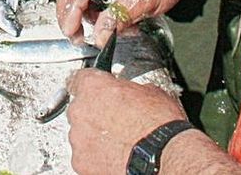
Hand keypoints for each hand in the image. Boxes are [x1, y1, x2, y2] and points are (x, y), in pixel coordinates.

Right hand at [56, 0, 192, 46]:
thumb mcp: (143, 1)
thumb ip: (118, 18)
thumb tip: (99, 36)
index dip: (71, 13)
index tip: (71, 32)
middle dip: (71, 16)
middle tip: (77, 37)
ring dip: (87, 17)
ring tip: (107, 31)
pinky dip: (97, 14)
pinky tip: (113, 23)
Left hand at [66, 70, 206, 174]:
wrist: (162, 157)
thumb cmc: (158, 126)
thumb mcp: (150, 92)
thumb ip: (129, 89)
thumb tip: (131, 92)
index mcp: (93, 87)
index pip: (81, 78)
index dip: (93, 84)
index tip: (99, 90)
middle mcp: (80, 111)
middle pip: (81, 108)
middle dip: (95, 112)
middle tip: (117, 119)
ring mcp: (78, 138)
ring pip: (81, 133)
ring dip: (95, 134)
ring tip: (120, 140)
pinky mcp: (81, 161)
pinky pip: (85, 155)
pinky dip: (96, 155)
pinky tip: (116, 155)